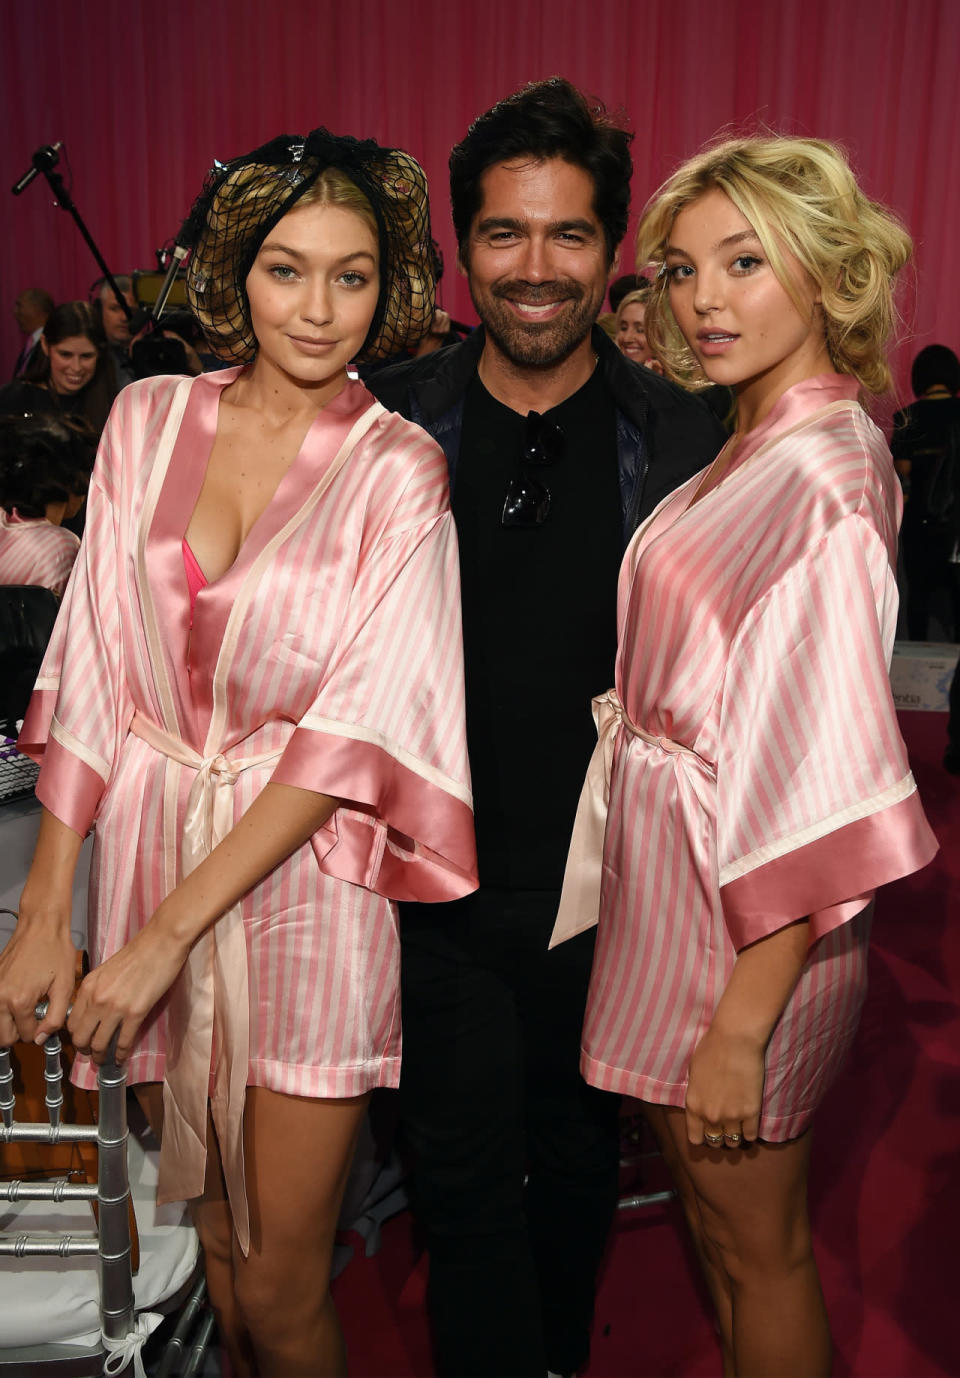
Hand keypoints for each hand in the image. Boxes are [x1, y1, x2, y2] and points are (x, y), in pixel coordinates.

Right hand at [0, 901, 76, 1046]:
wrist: (41, 926)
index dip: (40, 1030)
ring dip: (9, 1023)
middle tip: (35, 1016)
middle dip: (21, 1032)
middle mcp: (0, 997)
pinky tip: (19, 996)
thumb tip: (42, 1038)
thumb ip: (55, 1017)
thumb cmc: (55, 951)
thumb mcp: (64, 987)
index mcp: (19, 1001)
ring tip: (27, 1007)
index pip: (26, 1036)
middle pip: (4, 1037)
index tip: (47, 1017)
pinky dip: (3, 1009)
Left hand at [68, 919, 189, 1064]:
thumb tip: (96, 1011)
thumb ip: (97, 990)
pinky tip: (122, 1058)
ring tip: (106, 1060)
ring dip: (101, 1057)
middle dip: (85, 1050)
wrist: (161, 942)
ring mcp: (115, 1007)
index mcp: (87, 986)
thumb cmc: (139, 952)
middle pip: (81, 1037)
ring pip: (99, 1044)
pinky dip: (121, 1054)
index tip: (84, 1040)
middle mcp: (96, 999)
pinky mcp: (135, 1012)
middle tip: (93, 1054)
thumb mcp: (107, 970)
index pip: (71, 1022)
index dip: (77, 1036)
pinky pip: (123, 1041)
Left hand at [684, 1023, 764, 1147]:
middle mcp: (711, 1115)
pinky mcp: (751, 1112)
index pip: (696, 1138)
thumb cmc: (711, 1049)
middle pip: (715, 1142)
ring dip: (735, 1136)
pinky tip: (749, 1123)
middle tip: (724, 1128)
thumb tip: (702, 1103)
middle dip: (719, 1137)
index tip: (708, 1130)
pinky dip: (750, 1132)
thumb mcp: (694, 1073)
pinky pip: (750, 1135)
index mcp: (694, 1105)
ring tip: (738, 1127)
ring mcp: (732, 1116)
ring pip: (733, 1142)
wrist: (734, 1040)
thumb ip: (697, 1093)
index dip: (702, 1136)